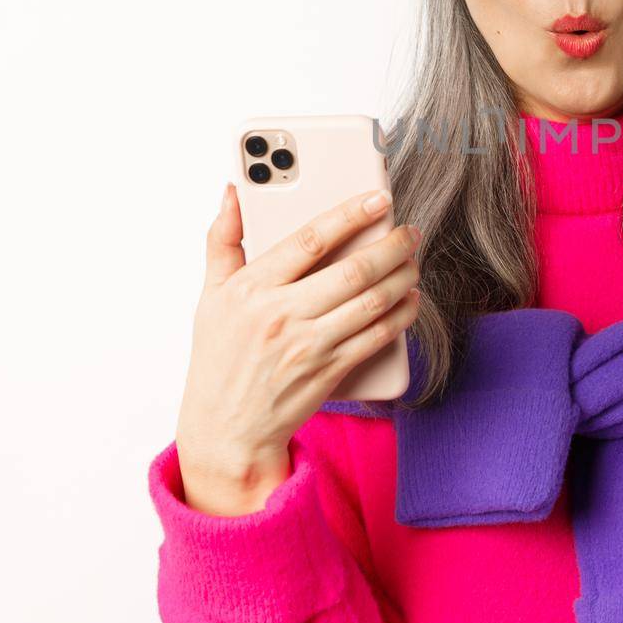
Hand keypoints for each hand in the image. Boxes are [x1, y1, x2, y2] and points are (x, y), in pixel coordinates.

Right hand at [174, 184, 421, 514]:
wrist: (226, 430)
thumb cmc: (219, 356)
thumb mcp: (210, 296)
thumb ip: (223, 240)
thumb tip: (233, 192)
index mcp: (251, 289)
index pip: (309, 240)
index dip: (350, 215)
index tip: (379, 198)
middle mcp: (281, 315)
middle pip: (352, 270)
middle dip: (391, 246)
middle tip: (410, 230)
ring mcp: (308, 346)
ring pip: (372, 302)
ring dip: (403, 277)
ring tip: (413, 261)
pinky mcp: (329, 372)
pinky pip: (376, 336)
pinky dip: (401, 315)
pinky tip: (410, 299)